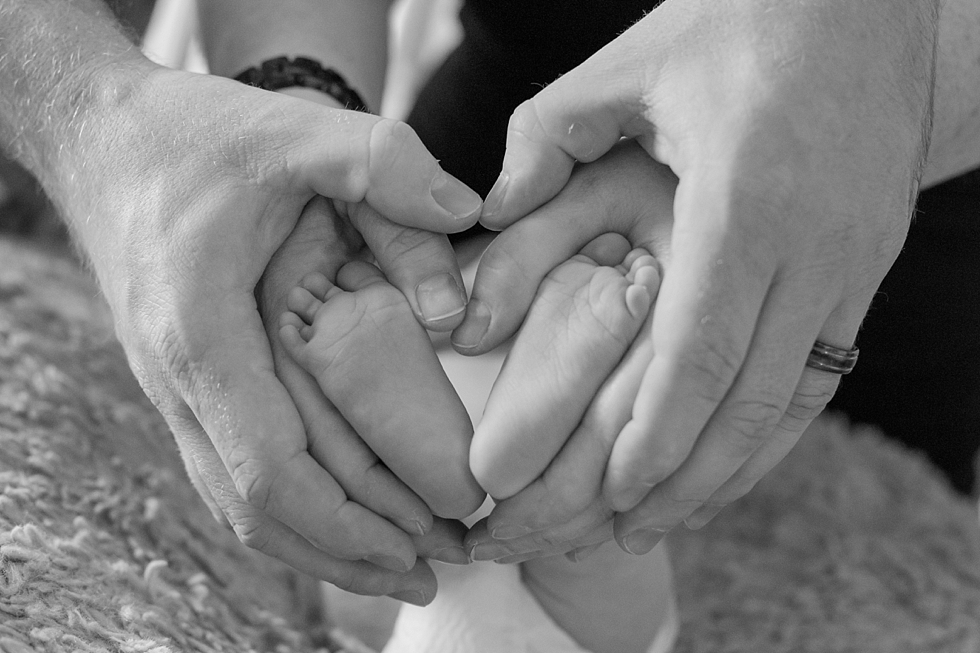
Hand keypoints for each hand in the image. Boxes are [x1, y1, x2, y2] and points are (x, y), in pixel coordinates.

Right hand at [71, 65, 481, 600]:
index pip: (273, 469)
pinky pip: (233, 473)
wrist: (105, 138)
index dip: (352, 521)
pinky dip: (292, 511)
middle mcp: (180, 379)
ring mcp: (177, 389)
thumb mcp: (291, 131)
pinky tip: (339, 521)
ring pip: (240, 504)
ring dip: (322, 545)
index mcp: (204, 333)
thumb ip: (381, 163)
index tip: (425, 542)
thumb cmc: (191, 136)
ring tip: (399, 567)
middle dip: (349, 553)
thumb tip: (466, 211)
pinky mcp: (189, 383)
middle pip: (260, 510)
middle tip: (435, 573)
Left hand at [456, 0, 937, 553]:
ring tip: (671, 516)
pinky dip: (777, 426)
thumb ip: (550, 135)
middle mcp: (816, 243)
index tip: (613, 492)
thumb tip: (487, 207)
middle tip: (625, 531)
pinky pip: (826, 369)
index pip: (701, 349)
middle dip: (688, 476)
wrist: (865, 1)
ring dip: (735, 467)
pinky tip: (735, 457)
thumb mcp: (631, 64)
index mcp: (748, 198)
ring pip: (797, 398)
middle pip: (752, 397)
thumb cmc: (739, 24)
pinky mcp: (872, 259)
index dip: (657, 432)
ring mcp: (856, 257)